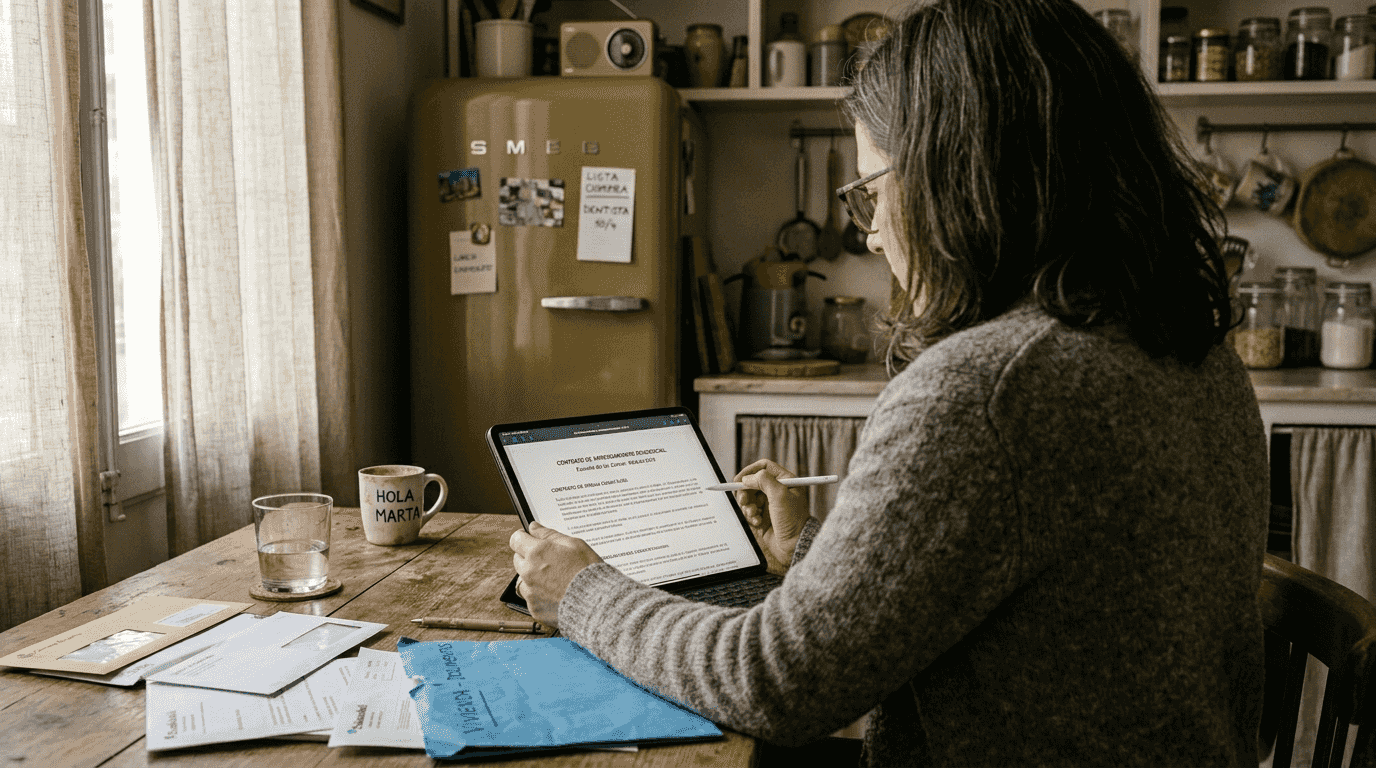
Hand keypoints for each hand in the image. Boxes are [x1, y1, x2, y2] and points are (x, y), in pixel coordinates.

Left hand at [509, 521, 603, 629]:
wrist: (597, 603)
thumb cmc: (589, 572)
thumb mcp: (574, 544)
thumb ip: (550, 535)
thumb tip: (534, 527)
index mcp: (537, 553)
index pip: (516, 540)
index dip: (523, 538)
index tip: (529, 540)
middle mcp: (529, 572)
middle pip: (518, 559)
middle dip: (529, 557)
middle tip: (549, 561)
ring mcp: (530, 592)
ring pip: (523, 580)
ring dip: (533, 578)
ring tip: (554, 580)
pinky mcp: (534, 609)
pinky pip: (532, 599)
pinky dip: (540, 596)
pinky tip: (557, 594)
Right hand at [733, 459, 810, 575]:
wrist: (794, 545)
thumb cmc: (792, 520)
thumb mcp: (780, 495)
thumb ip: (763, 480)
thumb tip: (747, 478)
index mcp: (785, 481)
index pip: (764, 467)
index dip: (750, 471)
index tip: (739, 480)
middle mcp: (777, 490)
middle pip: (753, 483)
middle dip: (746, 492)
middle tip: (743, 501)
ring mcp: (770, 504)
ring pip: (749, 497)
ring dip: (748, 506)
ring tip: (754, 514)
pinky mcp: (764, 516)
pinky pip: (750, 511)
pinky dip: (751, 516)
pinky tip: (758, 522)